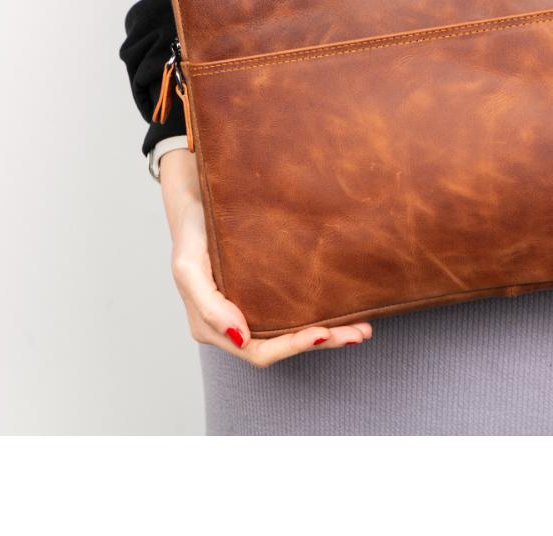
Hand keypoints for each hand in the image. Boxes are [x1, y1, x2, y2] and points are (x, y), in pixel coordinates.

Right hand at [159, 149, 371, 366]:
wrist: (196, 200)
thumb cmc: (192, 234)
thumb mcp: (189, 269)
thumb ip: (209, 307)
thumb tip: (241, 337)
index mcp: (215, 327)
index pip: (259, 352)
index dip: (293, 347)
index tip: (324, 333)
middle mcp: (235, 324)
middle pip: (283, 346)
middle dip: (322, 341)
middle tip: (358, 332)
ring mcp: (250, 309)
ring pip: (292, 333)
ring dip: (329, 334)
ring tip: (362, 328)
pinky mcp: (263, 292)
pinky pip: (293, 312)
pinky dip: (321, 315)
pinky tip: (346, 309)